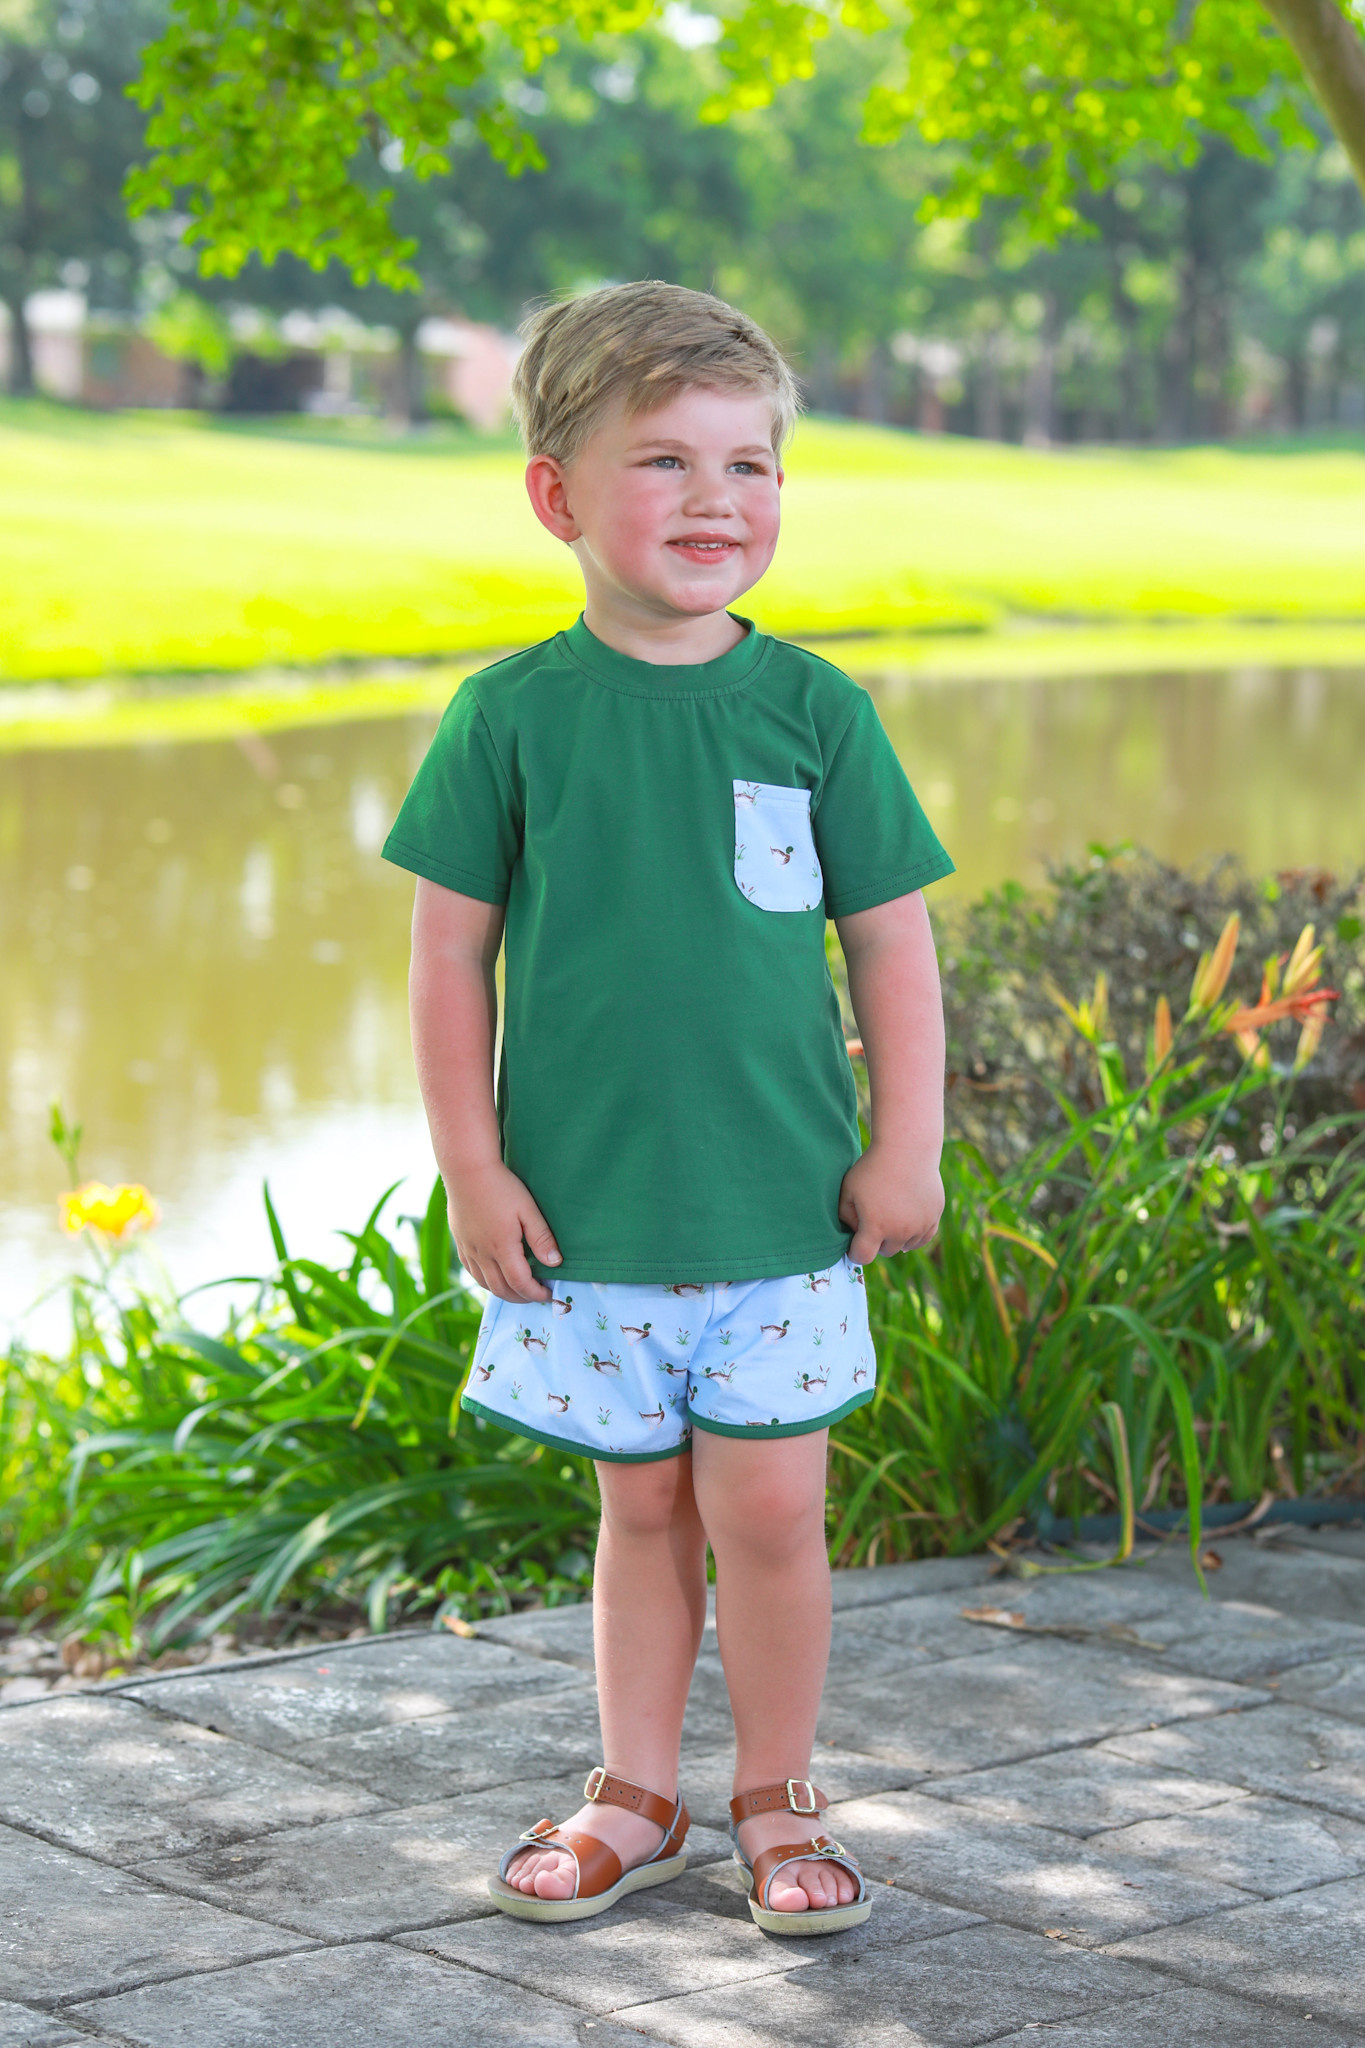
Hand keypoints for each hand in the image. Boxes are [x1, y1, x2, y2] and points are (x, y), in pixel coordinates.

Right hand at [446, 1160, 560, 1301]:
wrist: (467, 1171)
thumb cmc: (502, 1187)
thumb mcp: (528, 1209)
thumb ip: (541, 1238)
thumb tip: (555, 1263)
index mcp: (502, 1248)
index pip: (520, 1283)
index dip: (535, 1293)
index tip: (547, 1294)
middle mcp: (483, 1254)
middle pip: (501, 1289)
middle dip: (521, 1298)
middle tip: (536, 1295)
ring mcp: (469, 1249)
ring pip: (485, 1284)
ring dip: (503, 1292)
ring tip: (519, 1289)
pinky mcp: (461, 1242)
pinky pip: (472, 1272)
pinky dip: (486, 1281)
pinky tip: (495, 1276)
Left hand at [838, 1143, 943, 1263]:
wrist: (907, 1149)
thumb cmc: (873, 1168)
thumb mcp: (849, 1190)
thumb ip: (846, 1216)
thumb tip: (854, 1233)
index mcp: (876, 1226)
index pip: (862, 1257)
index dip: (855, 1253)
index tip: (854, 1245)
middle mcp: (900, 1231)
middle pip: (885, 1251)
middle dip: (877, 1241)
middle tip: (874, 1221)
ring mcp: (920, 1225)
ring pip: (905, 1246)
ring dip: (897, 1237)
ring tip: (891, 1215)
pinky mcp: (934, 1217)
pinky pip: (923, 1238)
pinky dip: (914, 1234)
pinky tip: (907, 1222)